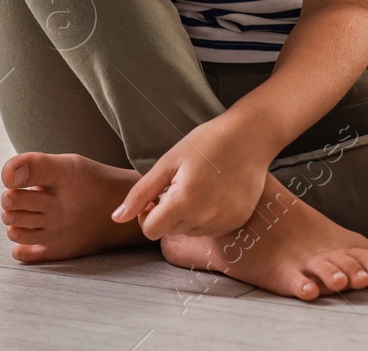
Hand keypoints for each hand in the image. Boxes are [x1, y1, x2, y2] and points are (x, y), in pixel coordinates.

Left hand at [110, 112, 274, 239]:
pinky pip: (211, 229)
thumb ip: (142, 192)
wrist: (250, 136)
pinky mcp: (237, 221)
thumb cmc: (207, 142)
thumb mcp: (169, 162)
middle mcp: (205, 218)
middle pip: (170, 231)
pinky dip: (207, 216)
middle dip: (168, 213)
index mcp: (184, 202)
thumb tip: (116, 217)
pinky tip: (215, 193)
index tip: (157, 196)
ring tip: (199, 186)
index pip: (150, 230)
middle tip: (180, 184)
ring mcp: (224, 222)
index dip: (147, 214)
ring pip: (191, 231)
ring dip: (188, 216)